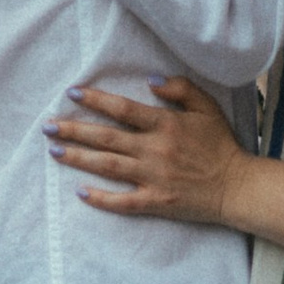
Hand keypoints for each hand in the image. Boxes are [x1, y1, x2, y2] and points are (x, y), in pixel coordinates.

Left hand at [45, 76, 247, 226]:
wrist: (236, 186)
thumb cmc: (221, 143)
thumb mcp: (206, 106)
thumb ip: (179, 88)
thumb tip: (150, 81)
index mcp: (165, 124)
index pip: (122, 110)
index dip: (95, 100)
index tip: (72, 93)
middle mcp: (154, 149)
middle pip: (107, 138)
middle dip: (74, 129)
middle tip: (47, 126)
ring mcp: (153, 177)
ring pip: (108, 166)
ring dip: (80, 158)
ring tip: (55, 151)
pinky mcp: (156, 201)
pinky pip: (123, 201)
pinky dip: (101, 198)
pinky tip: (81, 192)